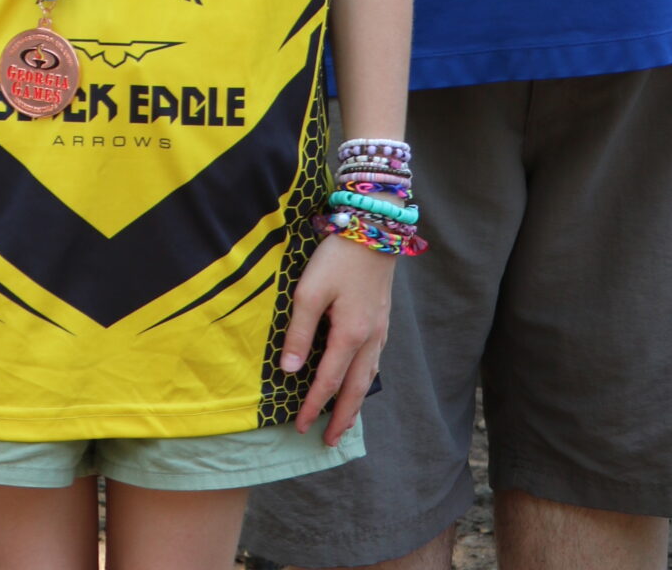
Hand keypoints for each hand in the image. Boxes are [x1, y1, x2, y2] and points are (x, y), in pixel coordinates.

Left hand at [279, 233, 393, 443]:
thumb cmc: (337, 258)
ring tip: (345, 422)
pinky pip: (374, 362)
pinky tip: (360, 382)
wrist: (374, 228)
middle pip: (355, 389)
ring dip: (355, 403)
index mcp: (350, 336)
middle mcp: (369, 340)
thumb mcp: (309, 291)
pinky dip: (365, 381)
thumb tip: (288, 371)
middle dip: (341, 418)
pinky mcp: (382, 320)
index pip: (328, 381)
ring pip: (368, 377)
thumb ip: (299, 332)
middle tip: (330, 442)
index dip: (313, 405)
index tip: (300, 425)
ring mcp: (380, 330)